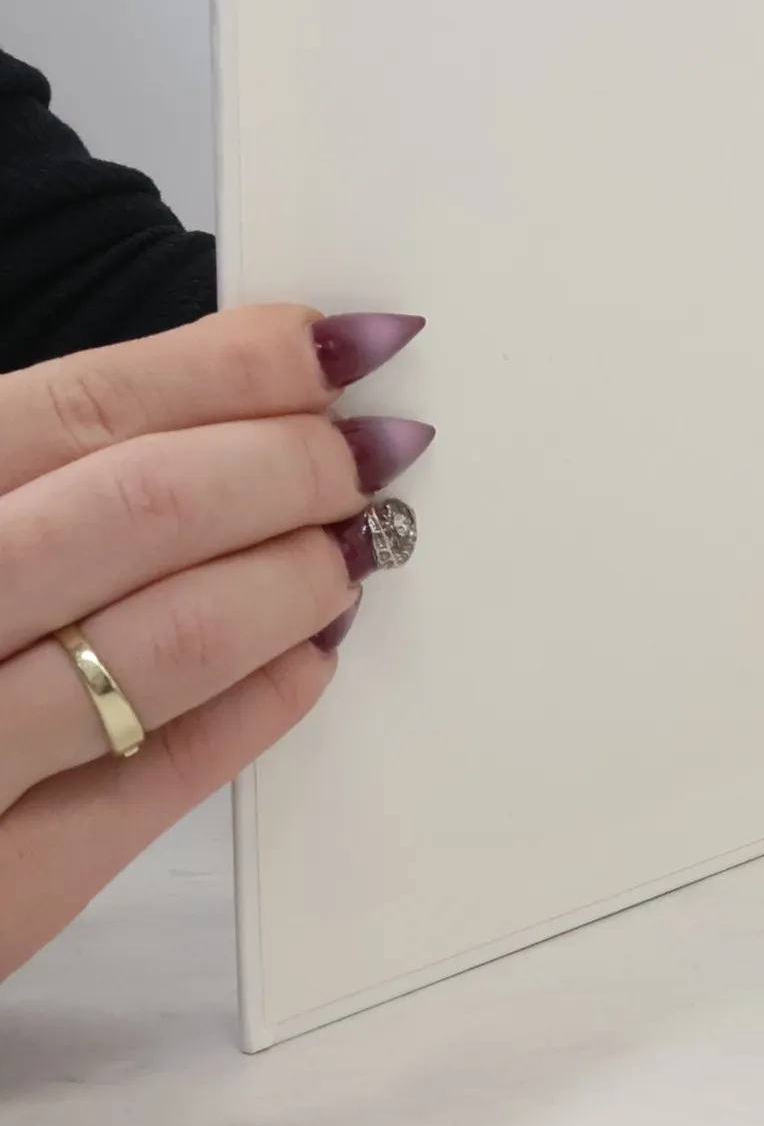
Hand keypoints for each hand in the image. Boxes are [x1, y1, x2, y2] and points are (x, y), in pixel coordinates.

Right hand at [0, 306, 430, 980]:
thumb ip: (30, 481)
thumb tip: (234, 402)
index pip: (81, 408)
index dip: (236, 367)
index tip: (343, 348)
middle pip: (146, 507)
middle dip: (291, 465)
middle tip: (368, 454)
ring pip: (174, 638)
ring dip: (298, 575)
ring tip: (350, 549)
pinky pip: (163, 778)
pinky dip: (261, 702)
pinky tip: (308, 656)